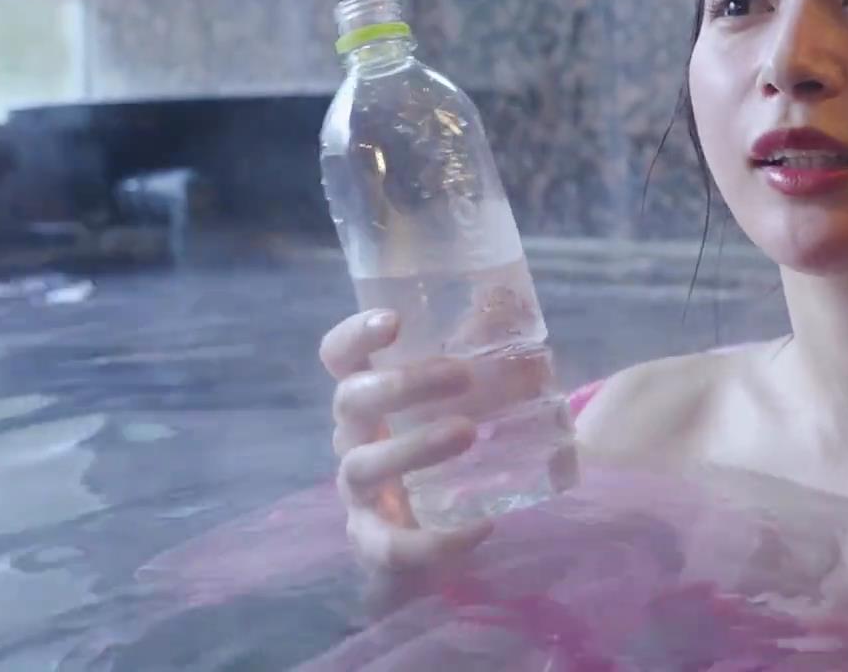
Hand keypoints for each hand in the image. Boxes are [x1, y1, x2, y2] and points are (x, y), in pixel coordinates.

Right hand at [320, 309, 492, 575]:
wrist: (450, 536)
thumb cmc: (455, 450)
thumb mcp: (477, 399)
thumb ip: (490, 355)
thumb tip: (507, 300)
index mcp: (370, 399)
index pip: (340, 358)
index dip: (354, 335)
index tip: (394, 319)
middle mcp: (355, 441)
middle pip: (351, 401)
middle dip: (401, 383)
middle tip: (462, 375)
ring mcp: (359, 496)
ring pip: (362, 467)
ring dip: (413, 447)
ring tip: (468, 433)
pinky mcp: (376, 546)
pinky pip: (391, 547)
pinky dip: (434, 540)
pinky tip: (480, 525)